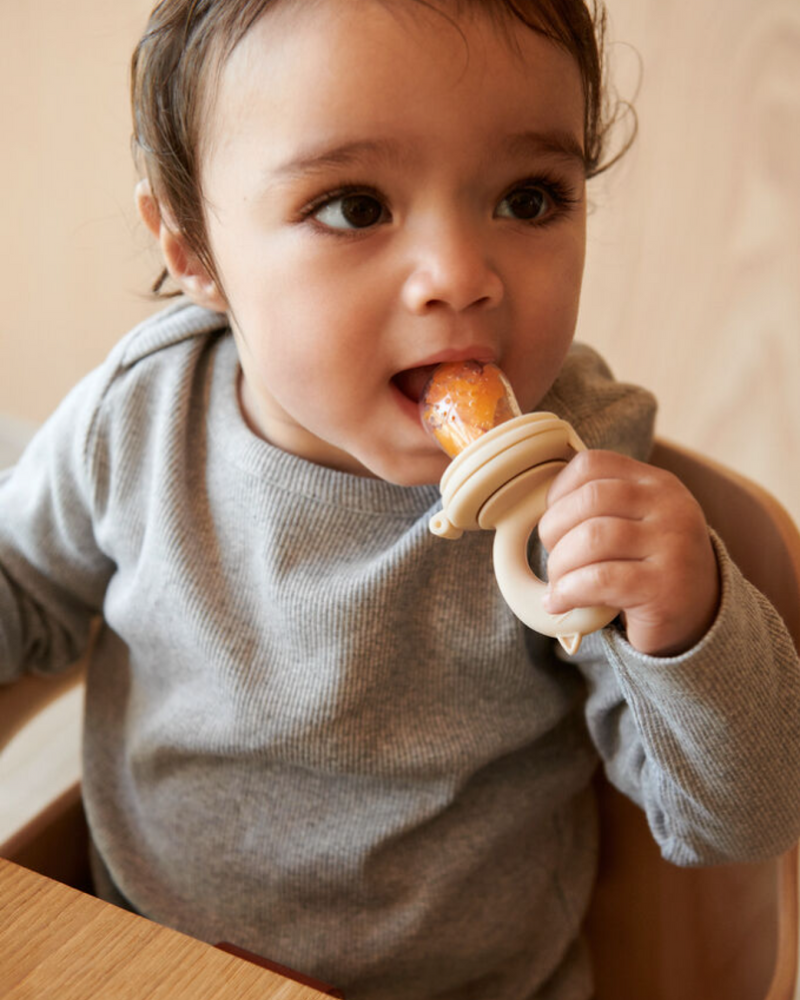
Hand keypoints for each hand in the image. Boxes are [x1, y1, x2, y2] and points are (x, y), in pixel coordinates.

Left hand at [538, 450, 719, 656]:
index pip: (593, 464)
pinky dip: (568, 591)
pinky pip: (600, 580)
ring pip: (592, 538)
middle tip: (554, 559)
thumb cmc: (647, 567)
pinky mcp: (666, 588)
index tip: (555, 521)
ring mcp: (673, 546)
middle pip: (589, 499)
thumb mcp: (634, 523)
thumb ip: (599, 508)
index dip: (558, 492)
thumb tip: (538, 513)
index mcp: (657, 483)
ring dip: (560, 565)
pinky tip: (560, 602)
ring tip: (559, 583)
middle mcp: (670, 507)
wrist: (697, 616)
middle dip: (554, 530)